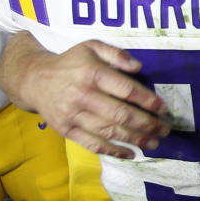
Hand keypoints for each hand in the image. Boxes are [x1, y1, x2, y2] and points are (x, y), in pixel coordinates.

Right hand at [9, 36, 169, 157]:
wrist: (34, 79)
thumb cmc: (70, 62)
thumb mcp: (91, 46)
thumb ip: (116, 54)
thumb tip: (138, 67)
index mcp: (92, 73)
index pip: (125, 89)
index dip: (147, 100)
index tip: (163, 108)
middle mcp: (82, 95)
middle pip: (120, 114)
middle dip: (146, 124)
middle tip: (165, 129)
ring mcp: (73, 115)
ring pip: (108, 132)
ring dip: (135, 140)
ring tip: (154, 142)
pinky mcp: (66, 130)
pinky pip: (93, 144)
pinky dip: (113, 151)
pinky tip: (131, 154)